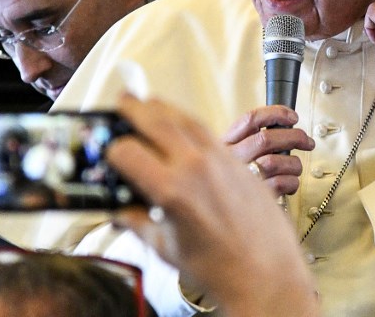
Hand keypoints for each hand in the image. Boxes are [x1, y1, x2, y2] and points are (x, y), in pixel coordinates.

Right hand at [106, 94, 318, 316]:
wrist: (265, 274)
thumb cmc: (221, 269)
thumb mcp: (166, 249)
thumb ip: (137, 224)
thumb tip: (120, 213)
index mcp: (171, 191)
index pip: (127, 152)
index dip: (112, 151)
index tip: (109, 155)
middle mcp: (195, 168)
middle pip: (156, 121)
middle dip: (133, 108)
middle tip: (122, 101)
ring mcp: (219, 160)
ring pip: (184, 118)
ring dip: (162, 107)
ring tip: (148, 104)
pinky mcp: (237, 161)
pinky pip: (208, 131)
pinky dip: (188, 121)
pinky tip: (181, 125)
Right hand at [221, 105, 314, 195]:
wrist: (227, 214)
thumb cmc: (238, 180)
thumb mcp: (235, 155)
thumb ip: (252, 140)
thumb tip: (288, 125)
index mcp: (224, 144)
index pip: (250, 119)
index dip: (276, 113)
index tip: (293, 117)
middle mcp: (230, 161)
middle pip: (266, 139)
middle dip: (294, 137)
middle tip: (307, 142)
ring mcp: (241, 180)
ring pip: (275, 162)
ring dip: (294, 163)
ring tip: (296, 167)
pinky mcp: (254, 199)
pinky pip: (281, 184)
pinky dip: (292, 182)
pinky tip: (290, 184)